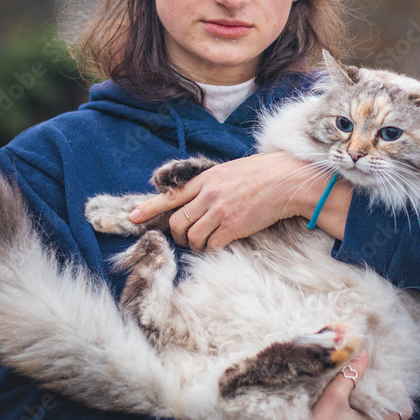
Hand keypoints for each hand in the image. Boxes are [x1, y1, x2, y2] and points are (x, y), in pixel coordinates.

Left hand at [127, 151, 345, 250]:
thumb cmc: (261, 174)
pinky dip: (212, 248)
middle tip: (186, 238)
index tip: (133, 218)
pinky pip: (211, 245)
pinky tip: (222, 242)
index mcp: (206, 179)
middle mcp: (209, 194)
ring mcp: (220, 211)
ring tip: (207, 241)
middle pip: (176, 222)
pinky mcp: (234, 226)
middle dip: (177, 235)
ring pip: (191, 237)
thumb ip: (209, 184)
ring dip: (195, 244)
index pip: (170, 195)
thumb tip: (193, 198)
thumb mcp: (229, 171)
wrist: (286, 179)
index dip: (149, 208)